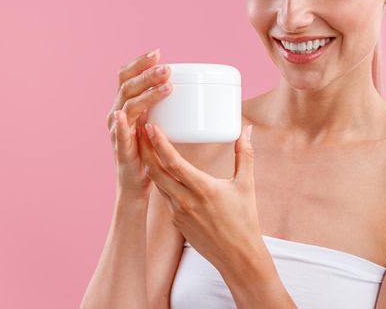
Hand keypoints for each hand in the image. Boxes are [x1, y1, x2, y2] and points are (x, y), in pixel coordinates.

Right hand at [107, 49, 172, 200]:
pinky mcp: (121, 150)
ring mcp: (117, 132)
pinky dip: (121, 125)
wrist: (135, 183)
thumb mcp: (152, 121)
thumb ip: (160, 104)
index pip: (126, 77)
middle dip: (147, 75)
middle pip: (127, 87)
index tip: (157, 53)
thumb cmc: (147, 150)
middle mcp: (117, 115)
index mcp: (124, 105)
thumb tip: (183, 86)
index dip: (139, 63)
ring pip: (127, 106)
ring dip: (146, 95)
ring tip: (166, 87)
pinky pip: (119, 135)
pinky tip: (125, 116)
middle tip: (167, 68)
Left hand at [137, 122, 261, 269]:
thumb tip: (246, 130)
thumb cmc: (245, 221)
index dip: (158, 143)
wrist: (238, 257)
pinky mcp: (177, 222)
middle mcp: (186, 200)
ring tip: (145, 147)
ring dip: (149, 165)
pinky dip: (159, 181)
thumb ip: (244, 155)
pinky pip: (164, 197)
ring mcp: (178, 213)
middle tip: (139, 131)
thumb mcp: (246, 185)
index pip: (173, 162)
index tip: (150, 127)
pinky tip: (159, 172)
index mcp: (202, 189)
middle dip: (144, 150)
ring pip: (157, 184)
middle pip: (155, 171)